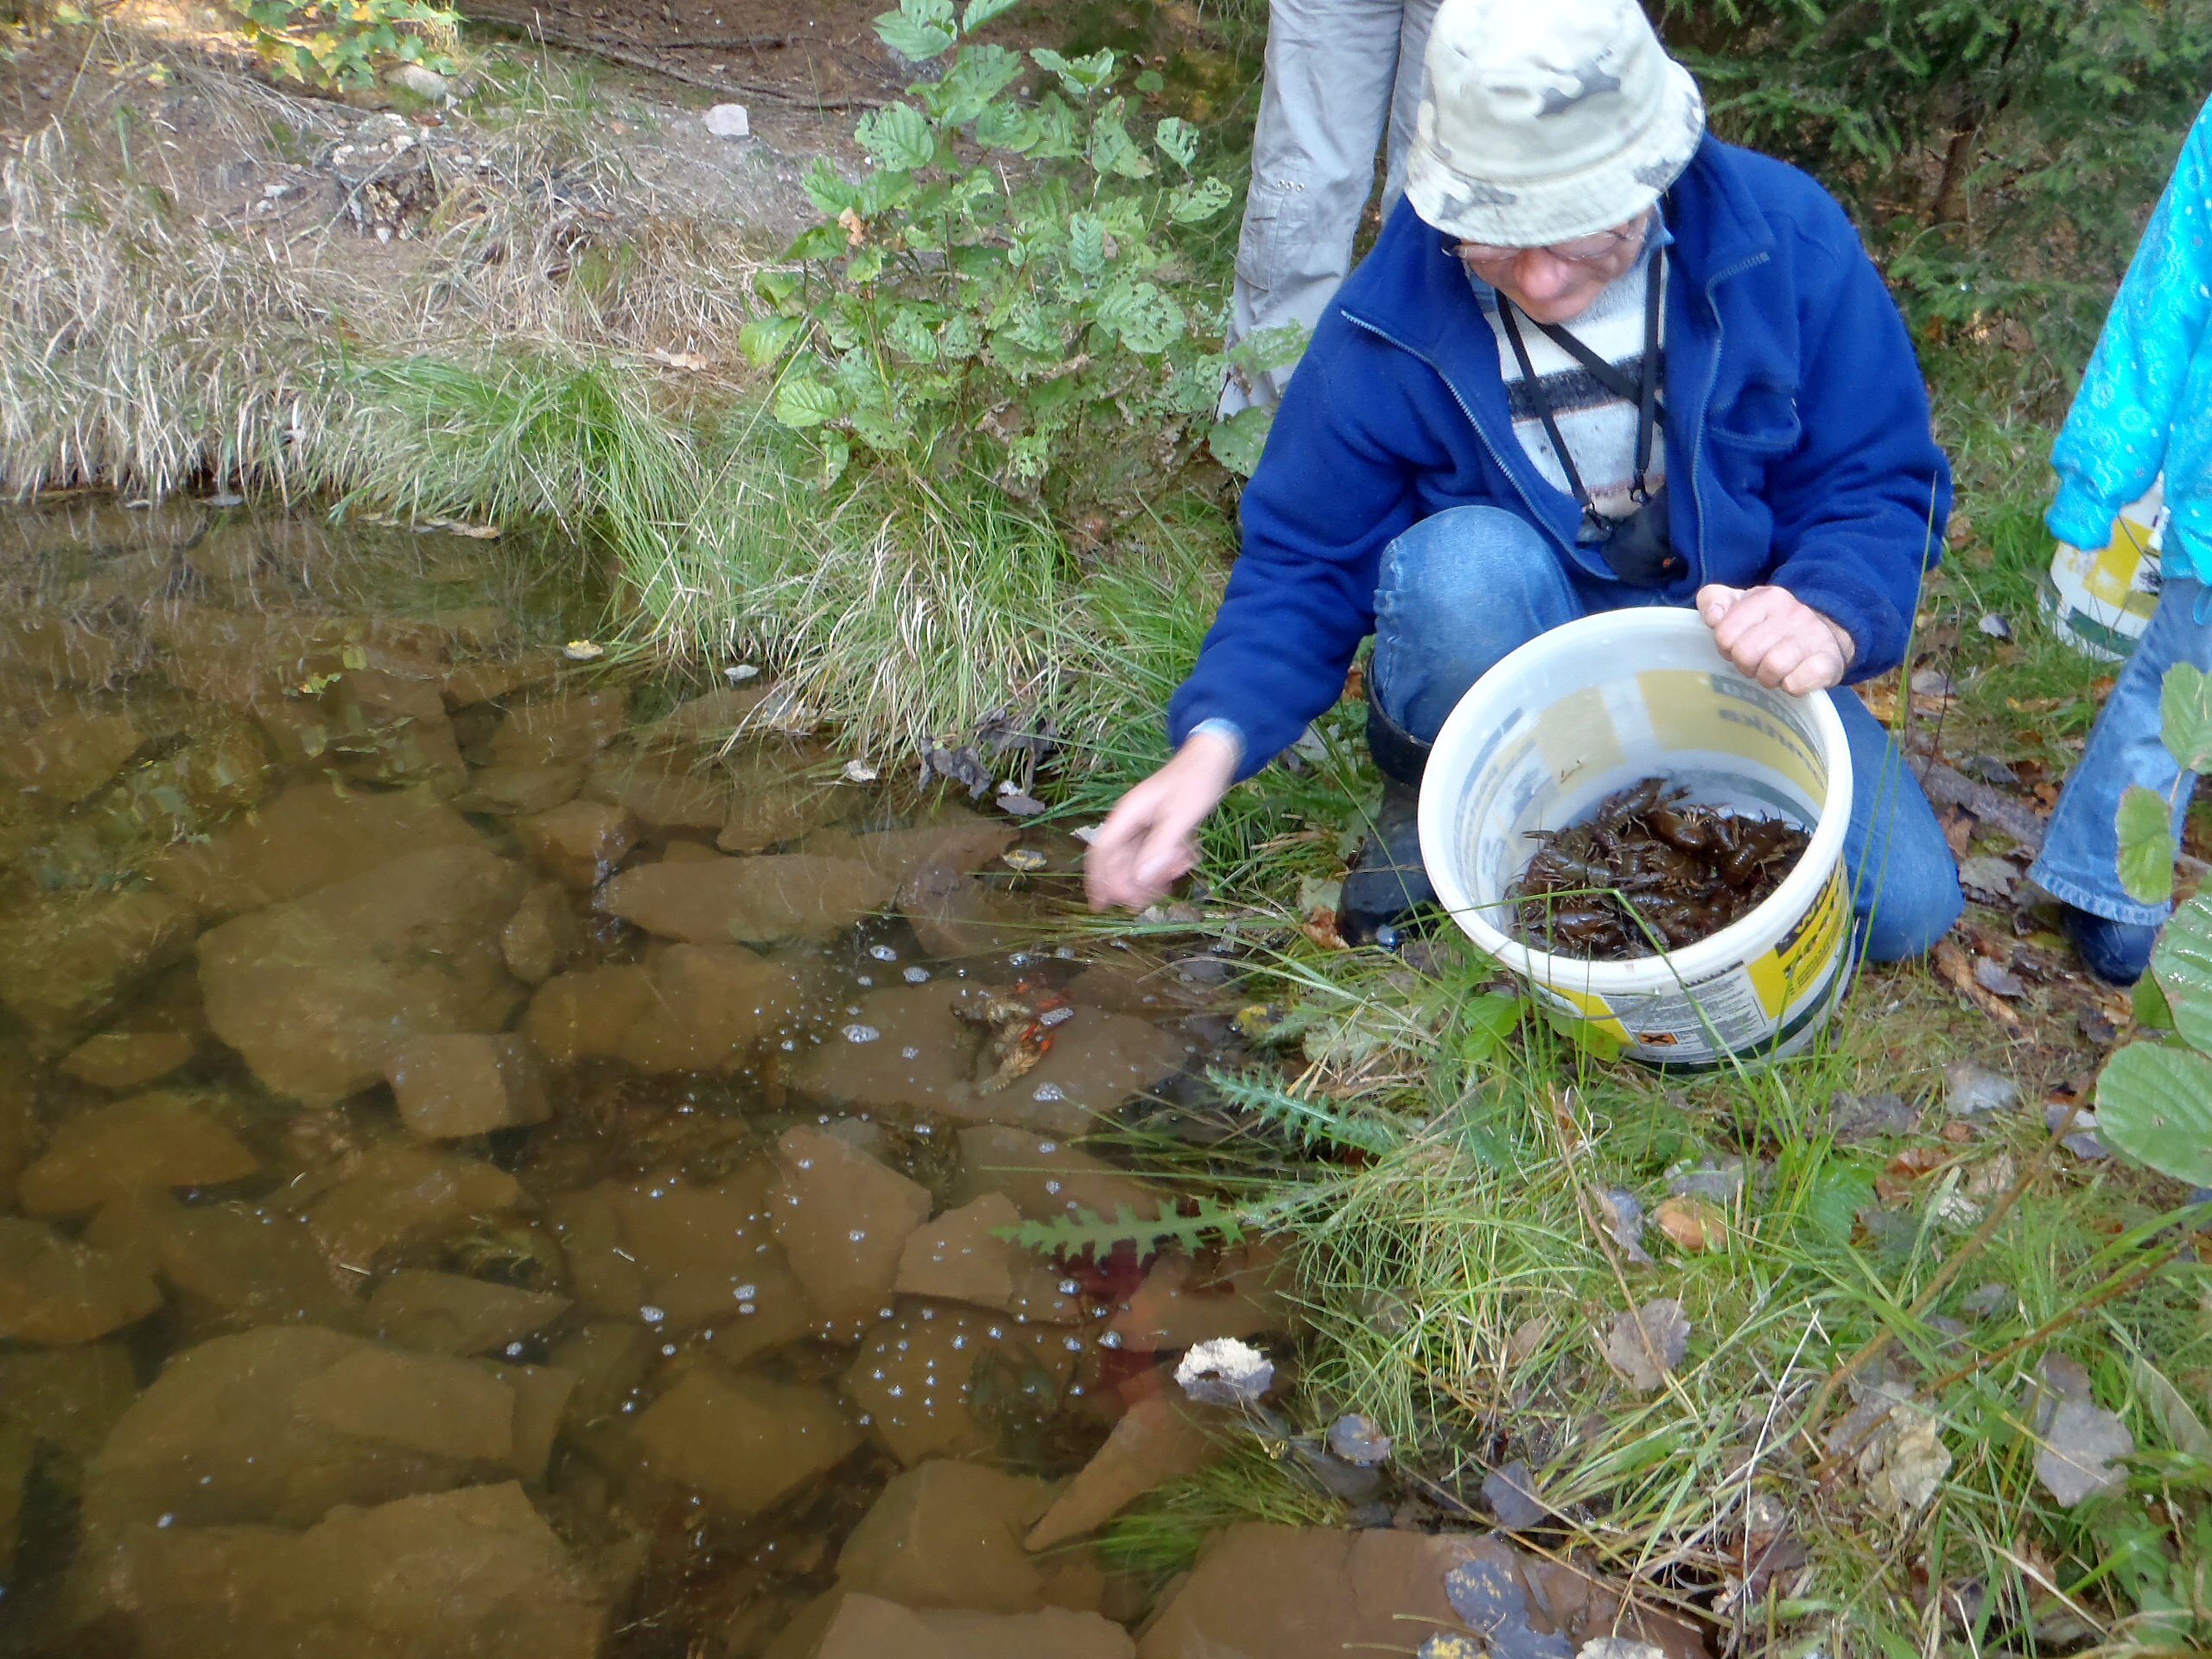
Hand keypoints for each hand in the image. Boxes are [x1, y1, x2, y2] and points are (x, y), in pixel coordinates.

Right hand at [1084, 731, 1239, 911]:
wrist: (1213, 757)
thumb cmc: (1196, 781)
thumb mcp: (1180, 817)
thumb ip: (1160, 848)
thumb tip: (1140, 880)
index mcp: (1128, 814)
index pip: (1101, 850)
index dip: (1097, 879)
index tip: (1100, 904)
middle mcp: (1130, 821)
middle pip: (1118, 861)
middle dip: (1131, 883)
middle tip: (1148, 901)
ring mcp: (1144, 825)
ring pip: (1138, 861)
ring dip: (1155, 874)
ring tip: (1180, 871)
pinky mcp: (1159, 828)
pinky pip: (1155, 854)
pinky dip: (1167, 862)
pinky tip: (1186, 860)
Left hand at [1697, 583, 1854, 693]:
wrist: (1828, 631)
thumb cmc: (1773, 622)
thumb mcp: (1741, 603)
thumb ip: (1714, 601)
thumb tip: (1712, 617)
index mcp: (1767, 597)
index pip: (1725, 634)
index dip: (1727, 648)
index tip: (1739, 647)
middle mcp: (1793, 613)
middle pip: (1745, 654)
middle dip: (1746, 666)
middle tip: (1757, 664)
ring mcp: (1814, 636)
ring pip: (1772, 668)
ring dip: (1767, 678)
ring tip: (1774, 673)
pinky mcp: (1829, 661)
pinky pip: (1797, 683)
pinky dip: (1790, 687)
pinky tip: (1793, 679)